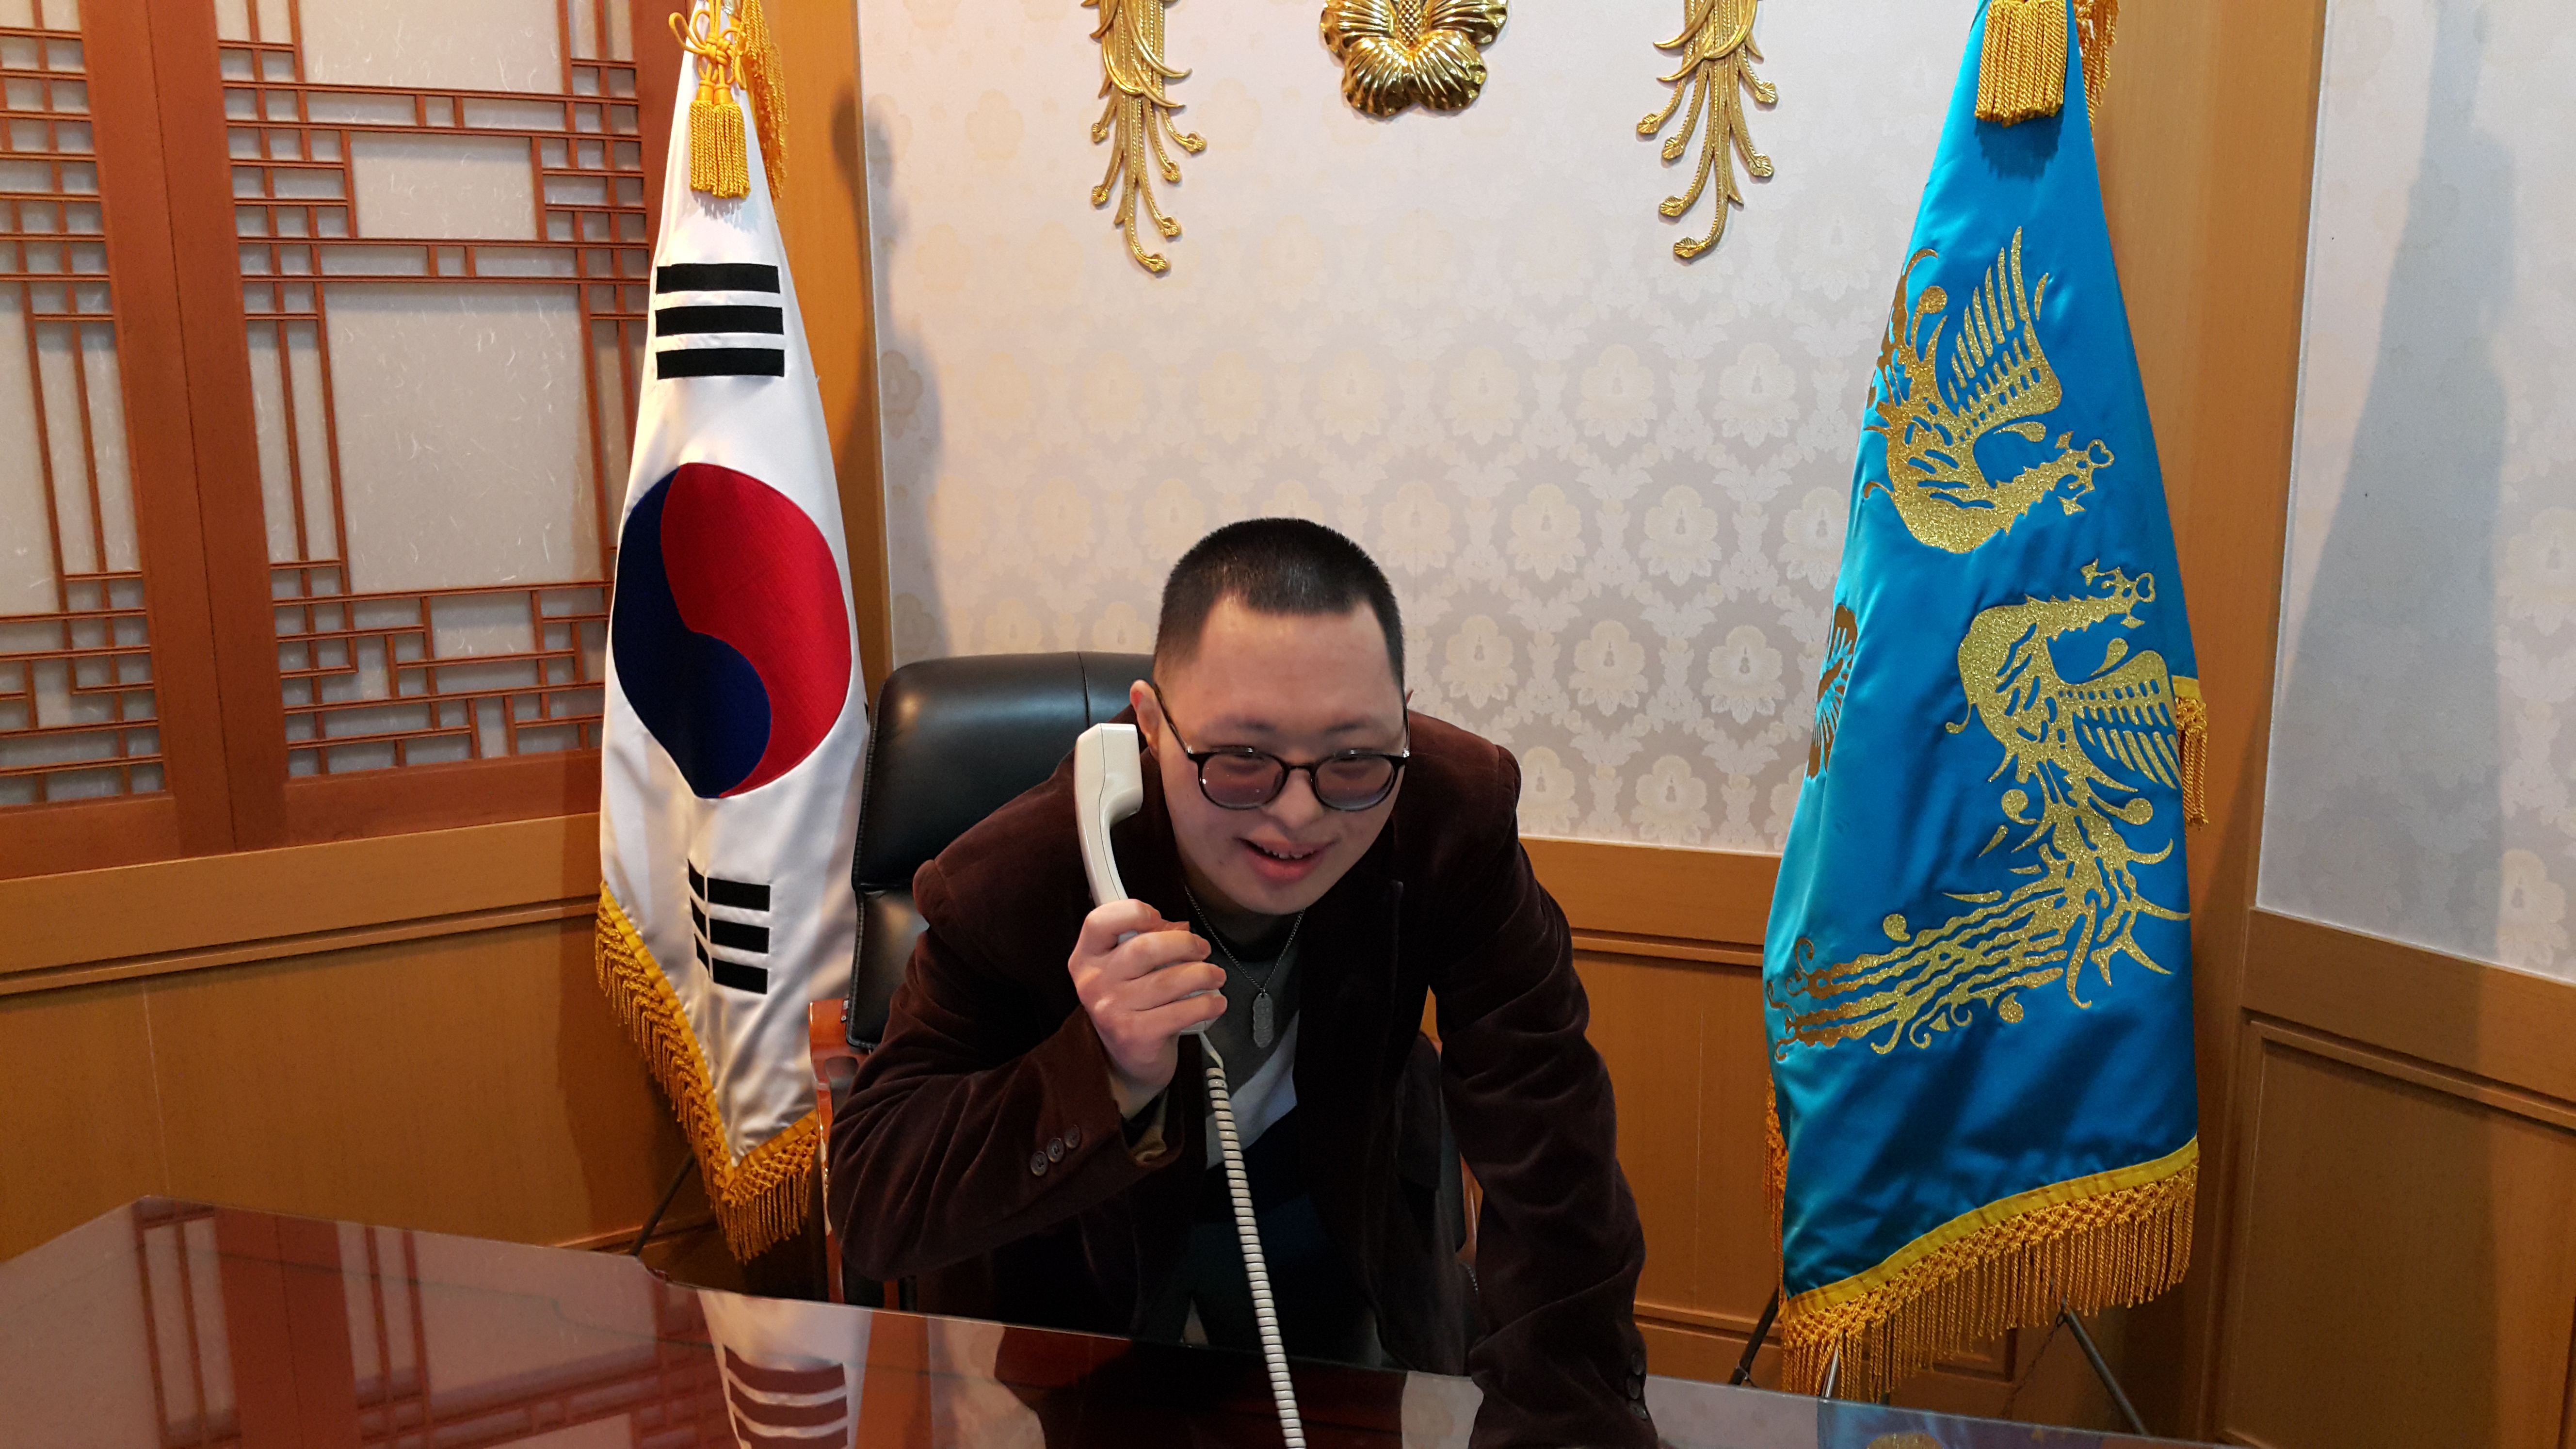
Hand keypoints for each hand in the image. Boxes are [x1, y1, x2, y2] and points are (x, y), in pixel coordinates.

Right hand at [1067, 899, 1225, 1117]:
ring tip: (1215, 976)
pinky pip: (1182, 1011)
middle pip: (1145, 947)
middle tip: (1202, 949)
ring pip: (1170, 980)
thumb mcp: (1126, 969)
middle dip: (1185, 944)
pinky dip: (1207, 1004)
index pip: (1100, 920)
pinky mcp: (1136, 1036)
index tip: (1159, 917)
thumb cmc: (1131, 1003)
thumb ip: (1146, 940)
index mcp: (1087, 958)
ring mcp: (1112, 1011)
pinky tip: (1215, 1002)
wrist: (1126, 1060)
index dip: (1134, 911)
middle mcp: (1094, 983)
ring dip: (1204, 974)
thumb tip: (1181, 928)